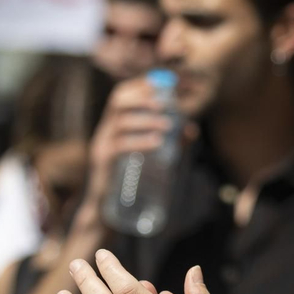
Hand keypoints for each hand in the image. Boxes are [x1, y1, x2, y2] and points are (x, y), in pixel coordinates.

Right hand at [78, 78, 186, 218]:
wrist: (106, 211)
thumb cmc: (128, 181)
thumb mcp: (147, 158)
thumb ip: (169, 143)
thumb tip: (192, 130)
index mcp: (112, 125)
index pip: (122, 94)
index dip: (142, 85)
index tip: (165, 83)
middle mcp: (104, 131)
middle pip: (117, 101)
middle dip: (143, 97)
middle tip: (167, 103)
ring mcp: (101, 146)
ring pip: (120, 122)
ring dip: (146, 119)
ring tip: (169, 126)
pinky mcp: (103, 163)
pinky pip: (120, 146)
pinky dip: (140, 141)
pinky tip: (158, 142)